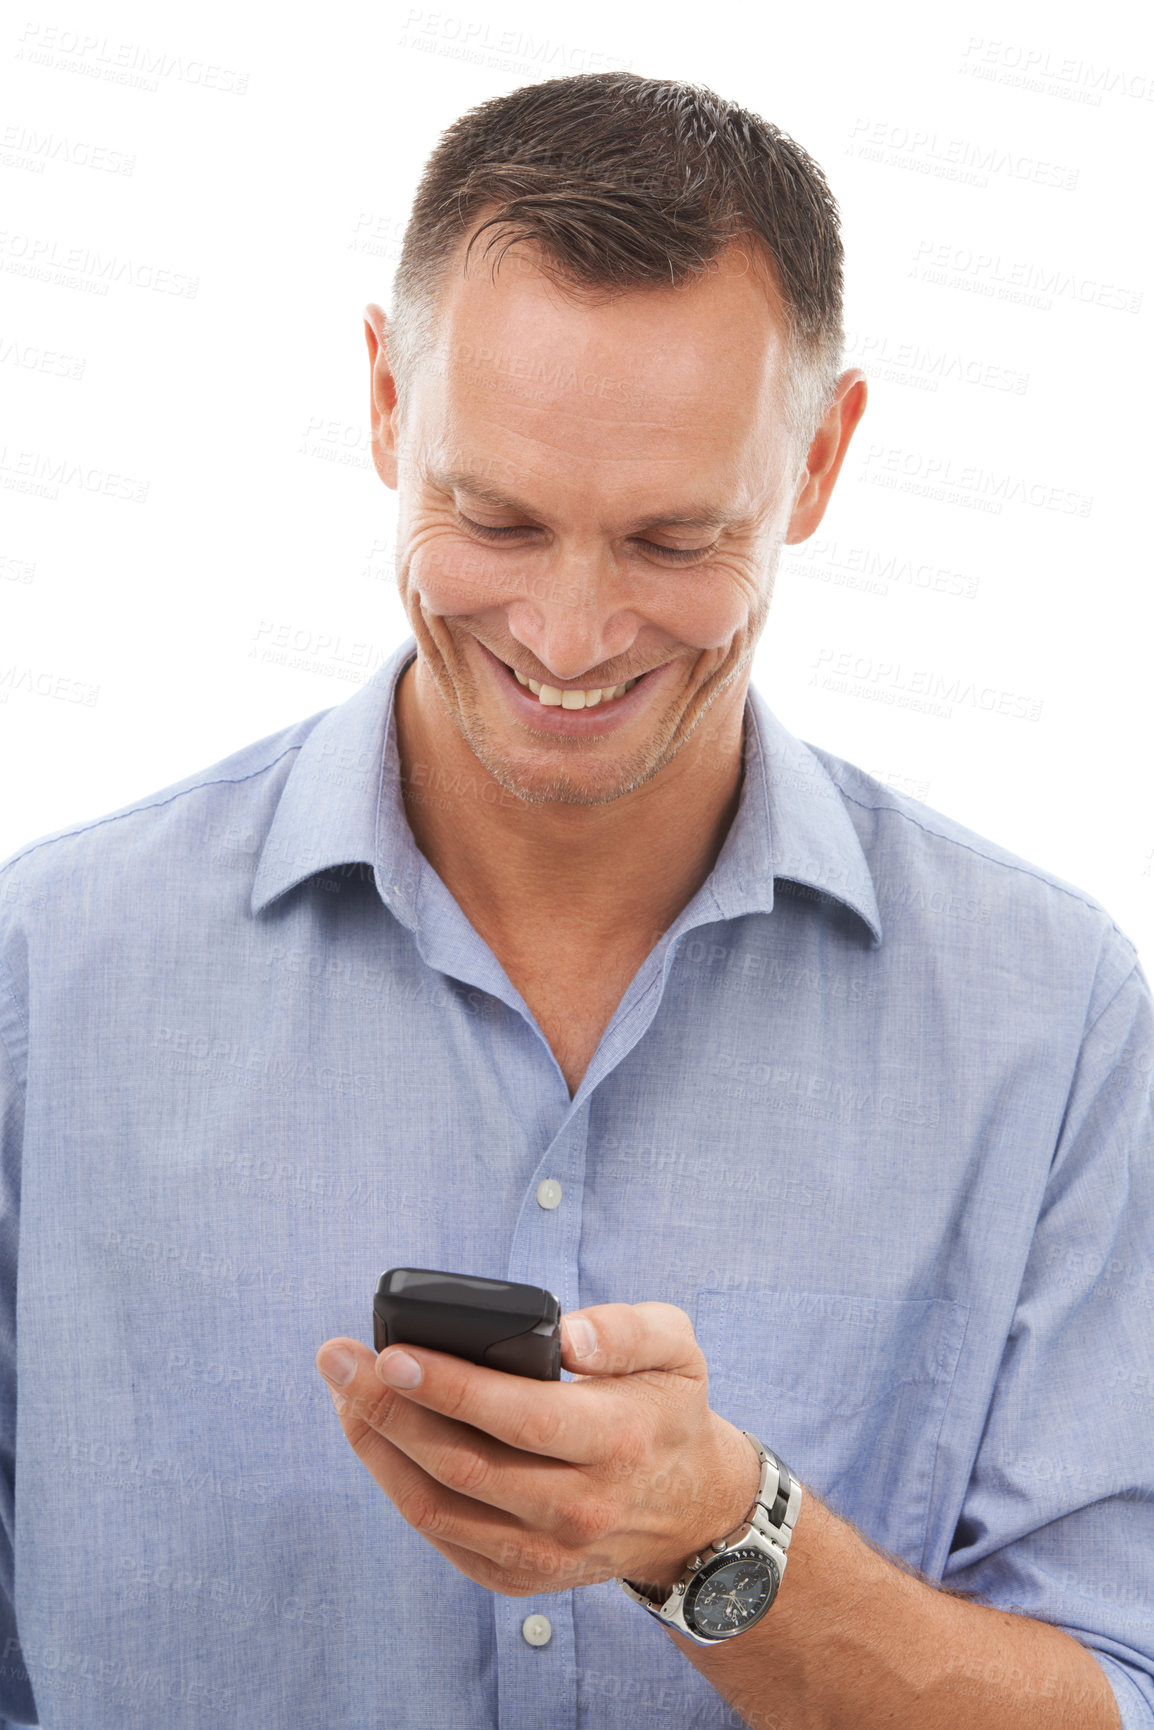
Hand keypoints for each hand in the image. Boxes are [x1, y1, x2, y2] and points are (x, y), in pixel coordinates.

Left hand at [314, 1302, 760, 1597]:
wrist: (689, 1508)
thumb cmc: (666, 1408)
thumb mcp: (675, 1348)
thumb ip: (626, 1330)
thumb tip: (567, 1334)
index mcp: (618, 1441)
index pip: (519, 1416)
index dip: (449, 1387)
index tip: (391, 1354)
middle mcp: (579, 1507)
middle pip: (462, 1463)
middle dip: (387, 1408)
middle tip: (338, 1359)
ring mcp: (544, 1552)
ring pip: (438, 1506)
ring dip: (378, 1448)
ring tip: (344, 1393)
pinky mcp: (518, 1576)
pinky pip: (441, 1535)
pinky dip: (397, 1485)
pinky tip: (375, 1437)